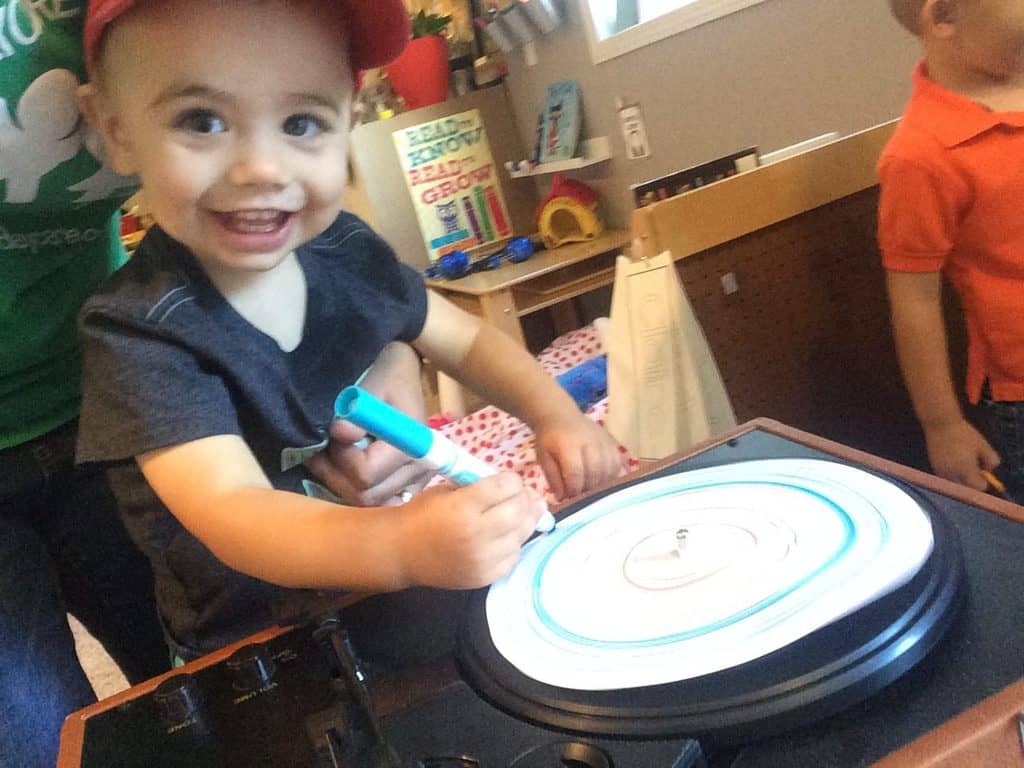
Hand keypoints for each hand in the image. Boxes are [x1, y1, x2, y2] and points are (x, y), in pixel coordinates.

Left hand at [305, 343, 432, 504]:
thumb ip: (356, 409)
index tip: (334, 435)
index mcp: (413, 444)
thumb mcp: (371, 385)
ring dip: (342, 485)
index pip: (365, 474)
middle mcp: (420, 469)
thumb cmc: (388, 379)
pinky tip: (345, 472)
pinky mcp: (409, 487)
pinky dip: (357, 491)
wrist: (404, 379)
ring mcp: (417, 482)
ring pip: (368, 503)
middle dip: (336, 475)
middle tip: (320, 452)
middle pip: (366, 496)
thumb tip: (341, 434)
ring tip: (327, 460)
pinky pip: (377, 503)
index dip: (341, 459)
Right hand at [395, 472, 539, 588]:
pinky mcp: (486, 577)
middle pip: (519, 510)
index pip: (507, 486)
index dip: (512, 480)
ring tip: (521, 511)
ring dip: (525, 520)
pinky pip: (514, 556)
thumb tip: (512, 486)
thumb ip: (478, 487)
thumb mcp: (447, 490)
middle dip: (524, 498)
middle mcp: (477, 534)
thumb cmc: (422, 515)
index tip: (509, 480)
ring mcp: (483, 559)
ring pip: (522, 534)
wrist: (402, 552)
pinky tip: (508, 534)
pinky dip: (515, 543)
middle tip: (521, 494)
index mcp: (464, 506)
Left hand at [534, 412, 626, 499]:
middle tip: (580, 496)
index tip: (568, 497)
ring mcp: (604, 441)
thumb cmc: (550, 438)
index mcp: (569, 445)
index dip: (573, 489)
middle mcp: (590, 442)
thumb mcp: (543, 457)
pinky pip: (620, 463)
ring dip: (601, 484)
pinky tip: (605, 482)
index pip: (575, 472)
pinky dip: (614, 476)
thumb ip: (553, 477)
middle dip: (588, 489)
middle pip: (595, 472)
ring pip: (610, 469)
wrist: (561, 415)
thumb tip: (563, 498)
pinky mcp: (613, 442)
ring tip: (591, 490)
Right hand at [923, 418, 1000, 491]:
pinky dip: (952, 473)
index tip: (984, 472)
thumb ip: (991, 460)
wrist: (940, 424)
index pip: (979, 487)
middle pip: (966, 488)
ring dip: (961, 478)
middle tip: (974, 467)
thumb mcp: (983, 445)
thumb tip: (989, 469)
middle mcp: (953, 474)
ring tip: (962, 461)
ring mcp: (942, 471)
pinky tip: (953, 460)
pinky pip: (946, 477)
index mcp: (966, 470)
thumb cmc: (963, 433)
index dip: (984, 481)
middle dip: (972, 481)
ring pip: (955, 483)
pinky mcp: (934, 467)